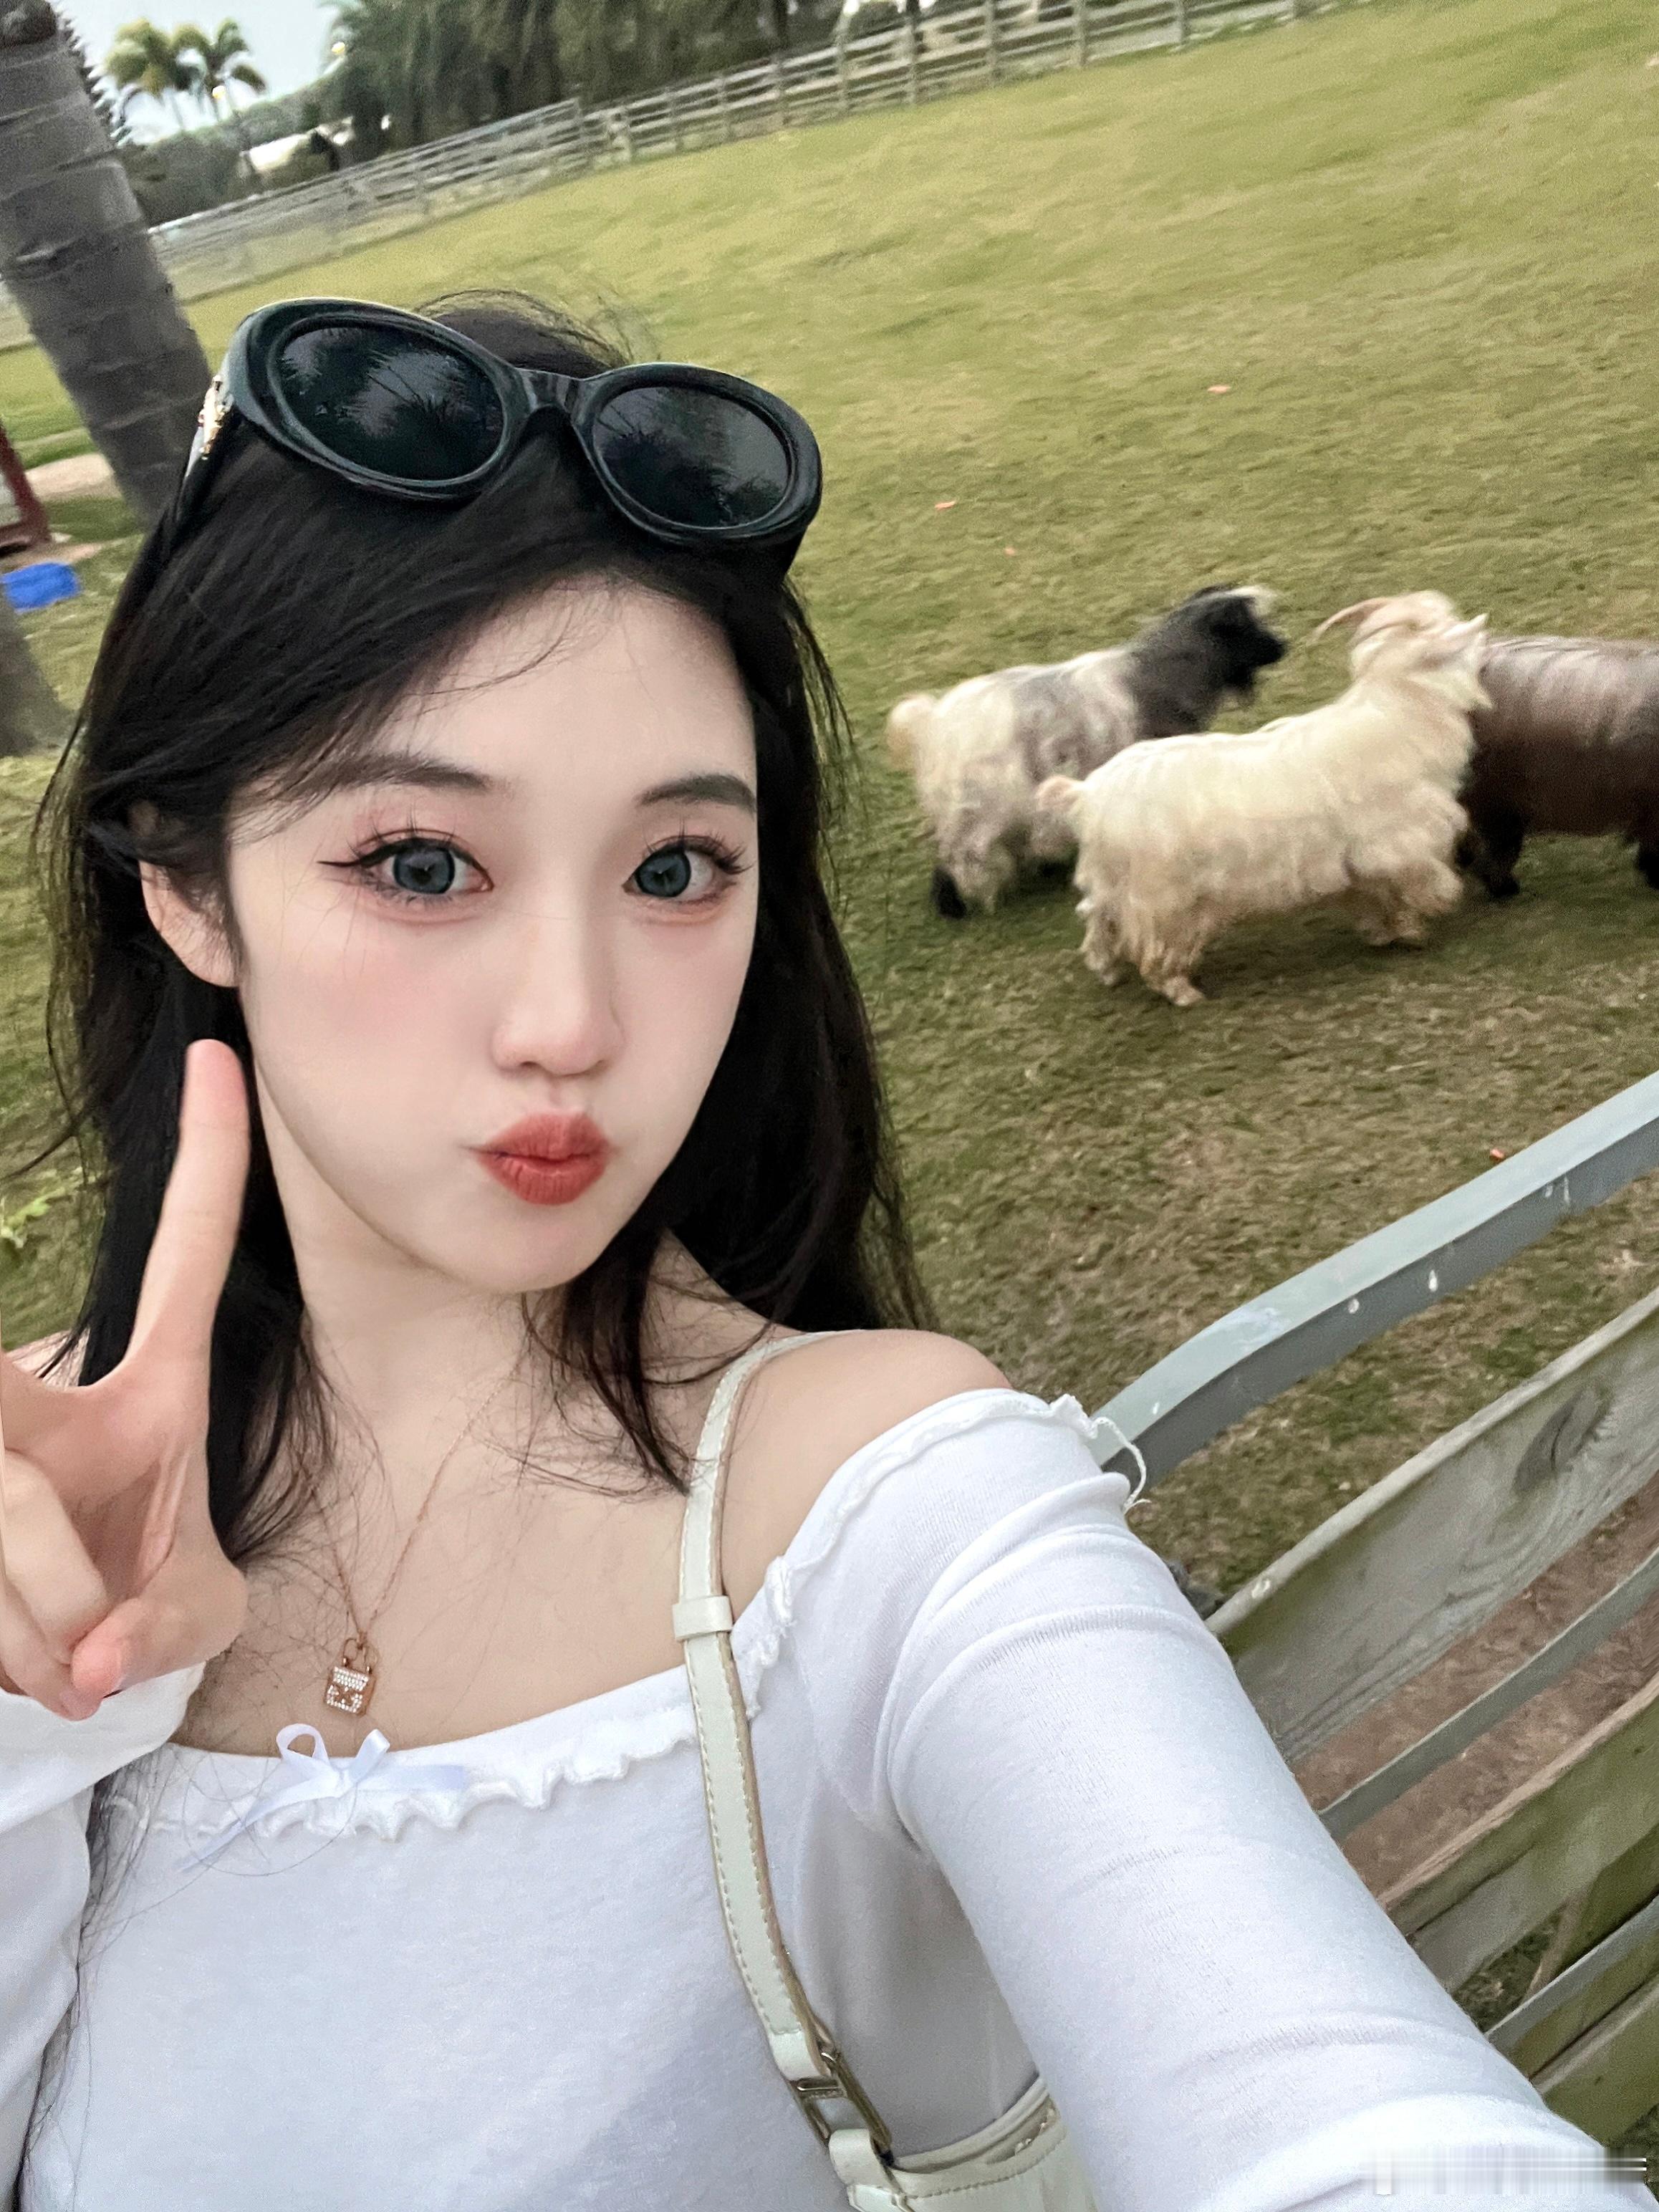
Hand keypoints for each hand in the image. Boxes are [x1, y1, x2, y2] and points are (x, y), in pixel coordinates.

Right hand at [0, 1040, 250, 1719]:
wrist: (61, 1661)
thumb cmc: (139, 1610)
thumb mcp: (193, 1620)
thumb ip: (164, 1628)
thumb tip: (92, 1659)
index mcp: (156, 1388)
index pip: (184, 1255)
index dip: (207, 1158)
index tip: (217, 1052)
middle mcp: (48, 1394)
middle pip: (14, 1417)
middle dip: (53, 1572)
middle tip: (86, 1655)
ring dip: (33, 1632)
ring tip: (63, 1675)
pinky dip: (8, 1650)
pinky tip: (26, 1672)